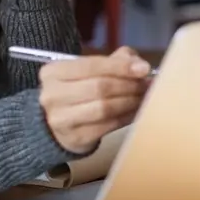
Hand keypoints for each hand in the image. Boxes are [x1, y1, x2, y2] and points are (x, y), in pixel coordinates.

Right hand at [38, 47, 152, 153]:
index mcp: (53, 72)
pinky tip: (135, 111)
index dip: (120, 66)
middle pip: (100, 87)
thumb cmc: (76, 91)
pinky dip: (126, 117)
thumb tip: (140, 65)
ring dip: (130, 101)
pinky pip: (108, 125)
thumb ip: (115, 61)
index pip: (91, 65)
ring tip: (142, 97)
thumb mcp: (87, 70)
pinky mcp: (75, 138)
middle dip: (128, 85)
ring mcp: (62, 119)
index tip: (144, 69)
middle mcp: (53, 95)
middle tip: (146, 84)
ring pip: (105, 108)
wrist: (55, 126)